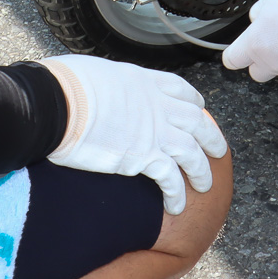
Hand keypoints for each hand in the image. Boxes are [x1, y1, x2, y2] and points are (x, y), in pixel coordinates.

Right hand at [41, 55, 227, 214]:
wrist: (58, 104)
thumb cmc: (66, 84)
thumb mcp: (96, 72)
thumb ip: (110, 84)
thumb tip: (98, 90)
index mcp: (145, 81)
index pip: (181, 90)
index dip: (194, 103)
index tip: (199, 111)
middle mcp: (156, 104)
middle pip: (197, 122)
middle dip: (211, 138)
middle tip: (218, 152)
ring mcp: (154, 131)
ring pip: (192, 153)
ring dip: (201, 171)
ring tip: (205, 187)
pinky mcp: (144, 157)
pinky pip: (171, 179)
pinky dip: (177, 194)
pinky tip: (176, 207)